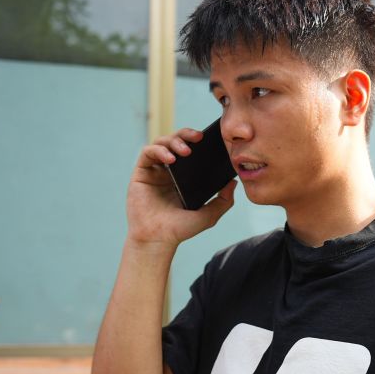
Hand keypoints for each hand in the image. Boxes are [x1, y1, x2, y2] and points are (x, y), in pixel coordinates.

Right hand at [125, 128, 235, 249]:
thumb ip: (223, 201)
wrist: (158, 239)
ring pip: (161, 143)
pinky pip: (147, 153)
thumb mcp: (209, 215)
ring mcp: (154, 171)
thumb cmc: (180, 229)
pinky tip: (170, 159)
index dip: (197, 141)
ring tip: (185, 151)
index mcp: (184, 177)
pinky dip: (159, 150)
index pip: (191, 150)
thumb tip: (234, 182)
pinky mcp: (141, 173)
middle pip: (176, 141)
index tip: (209, 139)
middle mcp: (168, 171)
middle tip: (198, 137)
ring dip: (173, 141)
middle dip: (186, 134)